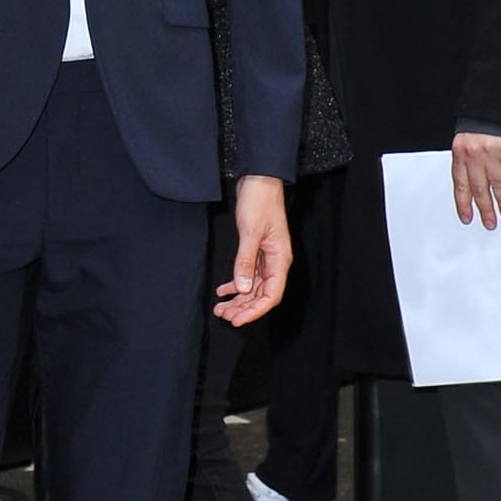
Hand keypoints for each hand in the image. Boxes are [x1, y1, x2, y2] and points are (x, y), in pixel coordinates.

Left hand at [215, 173, 290, 327]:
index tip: (236, 320)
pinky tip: (222, 290)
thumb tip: (243, 288)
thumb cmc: (260, 202)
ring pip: (253, 287)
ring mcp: (266, 257)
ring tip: (220, 307)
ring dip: (238, 299)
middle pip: (261, 295)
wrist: (259, 180)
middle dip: (243, 308)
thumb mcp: (250, 232)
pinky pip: (248, 275)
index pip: (270, 296)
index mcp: (280, 260)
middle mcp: (276, 262)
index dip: (254, 311)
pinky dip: (235, 284)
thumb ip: (245, 261)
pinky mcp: (256, 251)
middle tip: (223, 315)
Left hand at [451, 131, 500, 228]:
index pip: (460, 185)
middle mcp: (474, 156)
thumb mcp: (466, 140)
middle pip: (479, 189)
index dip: (463, 204)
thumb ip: (468, 161)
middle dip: (485, 209)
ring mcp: (491, 154)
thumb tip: (473, 185)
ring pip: (497, 185)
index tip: (466, 217)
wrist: (495, 103)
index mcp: (460, 154)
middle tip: (489, 223)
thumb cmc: (480, 122)